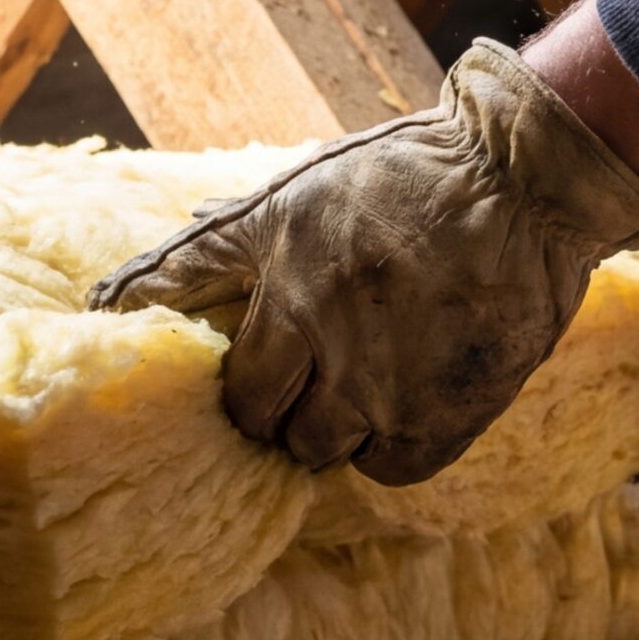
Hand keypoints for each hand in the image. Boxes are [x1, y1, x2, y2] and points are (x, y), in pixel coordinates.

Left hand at [89, 41, 638, 485]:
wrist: (531, 182)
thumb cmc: (424, 171)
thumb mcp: (320, 178)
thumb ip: (249, 224)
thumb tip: (183, 231)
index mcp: (280, 249)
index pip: (173, 282)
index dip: (133, 308)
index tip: (107, 322)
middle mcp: (311, 318)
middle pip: (246, 406)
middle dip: (259, 403)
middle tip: (286, 388)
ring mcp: (371, 376)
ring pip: (310, 447)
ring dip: (321, 430)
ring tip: (353, 397)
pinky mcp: (432, 416)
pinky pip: (380, 467)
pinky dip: (382, 450)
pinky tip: (399, 412)